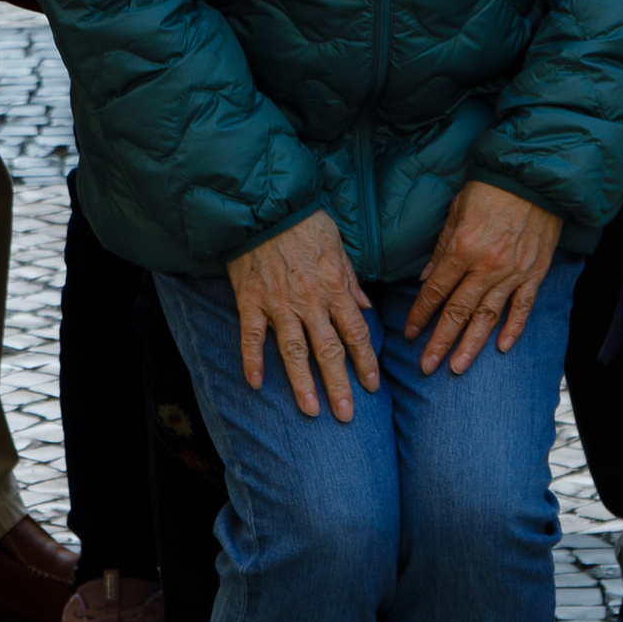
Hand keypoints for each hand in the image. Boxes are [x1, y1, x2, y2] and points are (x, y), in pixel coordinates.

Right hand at [228, 209, 375, 421]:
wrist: (264, 206)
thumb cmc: (305, 223)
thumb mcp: (338, 246)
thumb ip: (351, 280)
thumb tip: (364, 307)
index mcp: (334, 287)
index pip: (355, 332)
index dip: (365, 361)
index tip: (372, 386)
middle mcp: (309, 300)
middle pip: (328, 350)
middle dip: (339, 384)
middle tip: (346, 415)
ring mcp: (278, 303)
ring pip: (293, 351)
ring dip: (302, 383)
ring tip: (311, 411)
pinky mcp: (250, 300)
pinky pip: (251, 336)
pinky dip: (252, 360)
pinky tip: (256, 384)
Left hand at [409, 181, 564, 373]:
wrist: (533, 178)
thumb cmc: (490, 190)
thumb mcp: (456, 212)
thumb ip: (441, 248)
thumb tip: (426, 278)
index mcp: (462, 249)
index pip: (435, 291)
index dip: (420, 315)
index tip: (409, 334)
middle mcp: (486, 266)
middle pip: (458, 312)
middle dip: (439, 342)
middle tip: (426, 367)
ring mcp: (512, 273)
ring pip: (488, 317)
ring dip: (471, 345)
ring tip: (457, 368)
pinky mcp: (534, 274)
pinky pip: (522, 307)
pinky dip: (513, 328)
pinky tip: (501, 347)